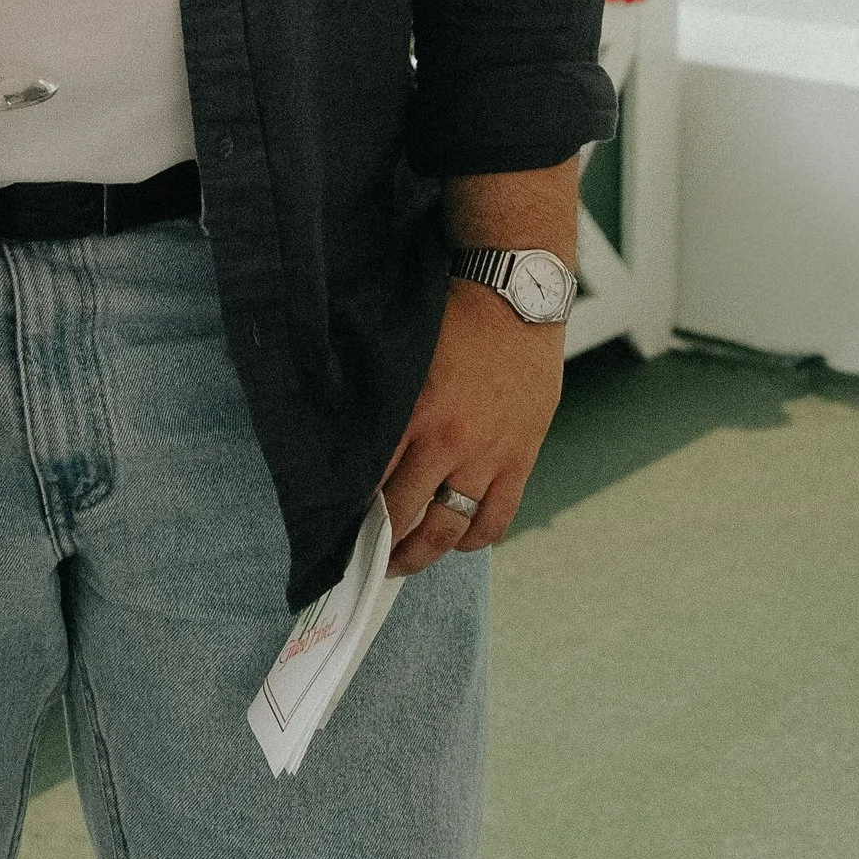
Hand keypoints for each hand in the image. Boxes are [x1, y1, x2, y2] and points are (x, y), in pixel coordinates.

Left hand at [378, 278, 565, 575]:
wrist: (517, 298)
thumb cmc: (457, 319)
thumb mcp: (408, 358)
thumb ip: (388, 403)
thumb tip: (360, 441)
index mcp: (415, 412)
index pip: (374, 480)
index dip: (353, 510)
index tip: (337, 526)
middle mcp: (450, 442)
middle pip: (407, 515)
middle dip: (382, 544)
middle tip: (365, 557)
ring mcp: (489, 455)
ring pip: (450, 529)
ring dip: (424, 553)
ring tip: (405, 560)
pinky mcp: (520, 459)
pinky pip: (495, 520)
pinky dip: (473, 539)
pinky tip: (456, 540)